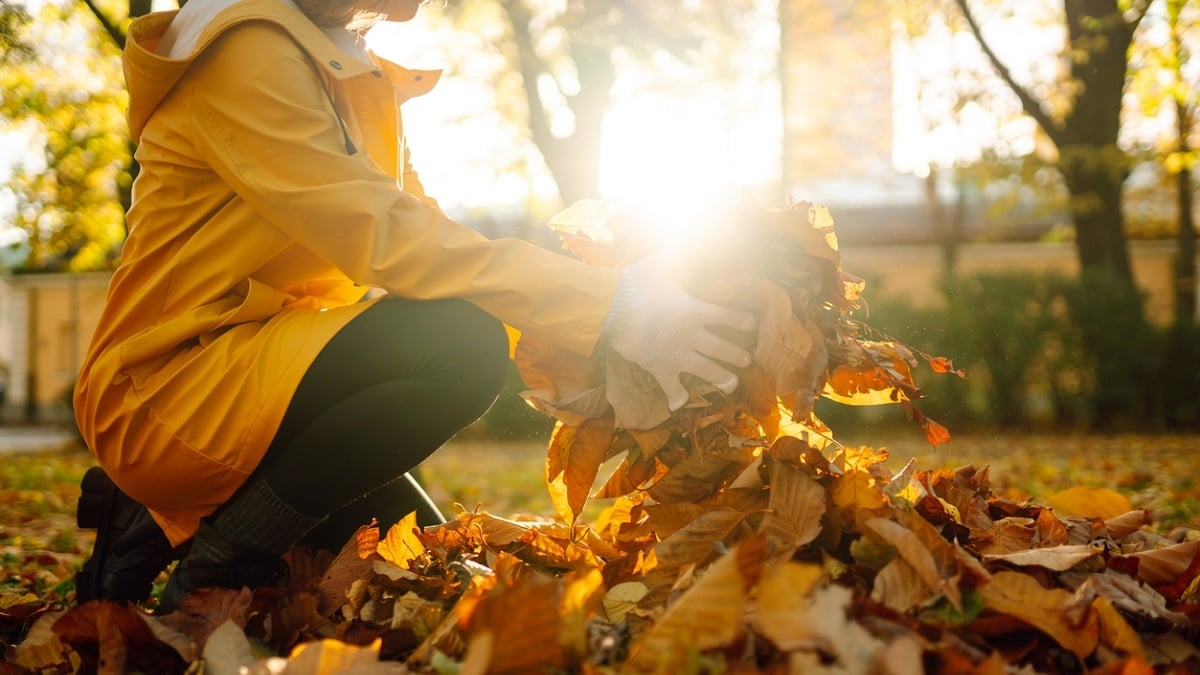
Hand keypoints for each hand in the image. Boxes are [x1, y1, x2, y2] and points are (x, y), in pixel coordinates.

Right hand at [602, 255, 755, 410]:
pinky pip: (672, 387)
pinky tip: (682, 403)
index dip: (743, 321)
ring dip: (723, 378)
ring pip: (708, 371)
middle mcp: (692, 335)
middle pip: (725, 348)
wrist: (609, 309)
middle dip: (739, 354)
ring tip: (732, 383)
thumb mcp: (662, 261)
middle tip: (747, 358)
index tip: (750, 324)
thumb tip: (700, 229)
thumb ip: (683, 249)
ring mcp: (677, 354)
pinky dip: (677, 396)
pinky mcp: (659, 368)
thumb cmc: (635, 284)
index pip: (729, 317)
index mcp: (696, 310)